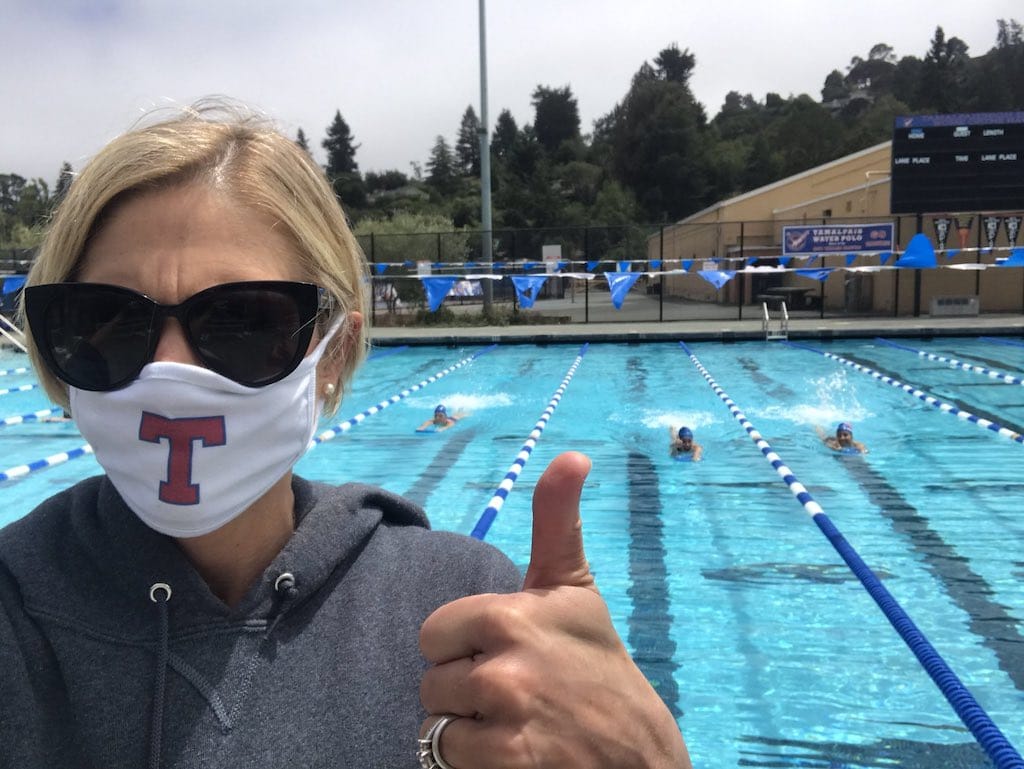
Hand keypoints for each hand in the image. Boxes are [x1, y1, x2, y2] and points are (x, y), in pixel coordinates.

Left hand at [419, 451, 690, 767]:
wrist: (640, 755)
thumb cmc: (599, 666)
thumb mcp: (576, 590)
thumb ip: (557, 521)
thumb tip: (572, 454)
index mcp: (510, 614)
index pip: (433, 634)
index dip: (462, 647)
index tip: (504, 653)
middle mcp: (506, 666)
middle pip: (431, 682)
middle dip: (463, 692)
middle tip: (516, 696)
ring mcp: (508, 720)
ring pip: (435, 725)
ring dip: (467, 731)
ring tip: (515, 727)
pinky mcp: (508, 765)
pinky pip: (448, 761)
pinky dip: (475, 764)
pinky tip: (517, 757)